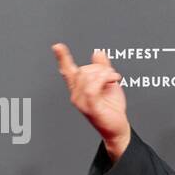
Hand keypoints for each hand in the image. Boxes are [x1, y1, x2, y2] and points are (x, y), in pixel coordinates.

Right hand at [52, 43, 130, 159]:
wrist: (117, 127)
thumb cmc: (111, 108)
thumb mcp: (108, 82)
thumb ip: (102, 67)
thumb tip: (97, 53)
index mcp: (79, 88)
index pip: (68, 71)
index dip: (62, 58)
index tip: (57, 47)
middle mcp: (77, 95)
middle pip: (83, 70)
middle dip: (100, 68)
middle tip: (112, 75)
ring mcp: (81, 102)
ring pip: (87, 76)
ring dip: (105, 73)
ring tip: (114, 79)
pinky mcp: (90, 108)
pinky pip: (91, 88)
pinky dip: (103, 80)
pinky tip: (112, 81)